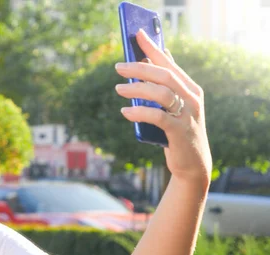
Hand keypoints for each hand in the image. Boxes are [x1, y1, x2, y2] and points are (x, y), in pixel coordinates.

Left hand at [114, 29, 211, 186]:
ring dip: (137, 88)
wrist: (191, 164)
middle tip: (118, 66)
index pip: (169, 63)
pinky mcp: (179, 131)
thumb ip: (166, 86)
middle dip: (139, 67)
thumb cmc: (177, 132)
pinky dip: (140, 112)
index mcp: (190, 88)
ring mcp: (187, 114)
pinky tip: (126, 111)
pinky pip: (158, 117)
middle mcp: (192, 98)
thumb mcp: (174, 107)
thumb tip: (153, 60)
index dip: (153, 48)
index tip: (138, 35)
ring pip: (161, 93)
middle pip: (164, 75)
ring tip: (118, 88)